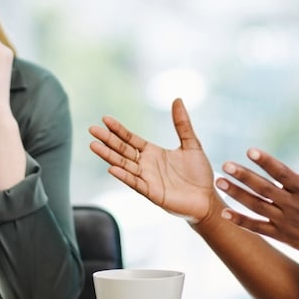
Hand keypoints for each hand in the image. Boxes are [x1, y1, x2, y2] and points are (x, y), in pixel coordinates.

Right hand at [89, 99, 217, 222]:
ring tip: (94, 145)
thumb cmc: (199, 173)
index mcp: (153, 152)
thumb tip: (178, 99)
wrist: (207, 198)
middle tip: (92, 129)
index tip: (105, 119)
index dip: (118, 130)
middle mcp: (146, 165)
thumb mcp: (191, 144)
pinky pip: (135, 183)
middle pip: (122, 150)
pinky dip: (124, 176)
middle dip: (107, 140)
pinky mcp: (152, 193)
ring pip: (124, 165)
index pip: (130, 139)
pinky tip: (112, 168)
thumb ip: (182, 124)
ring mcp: (147, 179)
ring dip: (109, 156)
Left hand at [216, 123, 298, 260]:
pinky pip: (257, 228)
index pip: (281, 172)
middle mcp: (293, 205)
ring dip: (237, 195)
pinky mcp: (282, 235)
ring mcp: (286, 222)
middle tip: (225, 165)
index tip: (250, 151)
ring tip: (219, 183)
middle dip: (244, 177)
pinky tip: (224, 212)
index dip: (265, 161)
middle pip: (264, 189)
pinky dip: (241, 221)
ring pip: (256, 207)